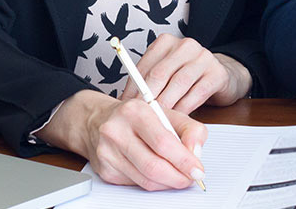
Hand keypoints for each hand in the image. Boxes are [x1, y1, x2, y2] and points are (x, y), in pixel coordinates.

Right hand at [39, 89, 206, 189]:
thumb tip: (196, 154)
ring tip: (179, 178)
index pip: (163, 142)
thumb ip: (188, 129)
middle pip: (153, 165)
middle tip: (191, 179)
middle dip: (177, 177)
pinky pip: (136, 184)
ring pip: (145, 180)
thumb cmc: (137, 116)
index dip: (184, 160)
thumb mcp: (166, 113)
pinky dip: (153, 183)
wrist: (98, 120)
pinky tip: (160, 176)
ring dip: (167, 183)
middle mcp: (117, 131)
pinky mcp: (105, 171)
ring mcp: (108, 153)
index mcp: (135, 111)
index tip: (197, 170)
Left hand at [119, 34, 251, 112]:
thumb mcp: (165, 76)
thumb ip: (148, 85)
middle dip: (148, 100)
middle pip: (160, 73)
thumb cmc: (186, 79)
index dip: (133, 90)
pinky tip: (178, 120)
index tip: (125, 109)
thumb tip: (125, 106)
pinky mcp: (217, 73)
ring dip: (167, 106)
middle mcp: (185, 46)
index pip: (144, 65)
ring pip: (179, 83)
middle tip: (139, 120)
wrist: (220, 76)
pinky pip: (197, 92)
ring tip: (157, 123)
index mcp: (166, 43)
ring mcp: (204, 57)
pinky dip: (185, 109)